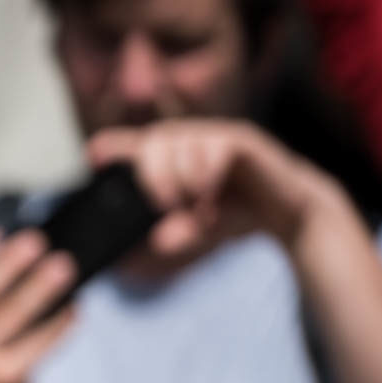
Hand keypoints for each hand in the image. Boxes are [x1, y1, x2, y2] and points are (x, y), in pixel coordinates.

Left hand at [86, 118, 337, 256]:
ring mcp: (218, 136)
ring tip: (196, 209)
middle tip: (164, 206)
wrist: (289, 213)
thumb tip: (149, 247)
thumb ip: (173, 235)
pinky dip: (208, 178)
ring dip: (182, 179)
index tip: (91, 158)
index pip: (137, 143)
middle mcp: (193, 141)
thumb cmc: (237, 215)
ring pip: (184, 142)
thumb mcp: (197, 230)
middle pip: (156, 139)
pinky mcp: (244, 140)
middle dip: (151, 174)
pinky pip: (217, 148)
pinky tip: (211, 201)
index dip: (113, 145)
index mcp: (175, 158)